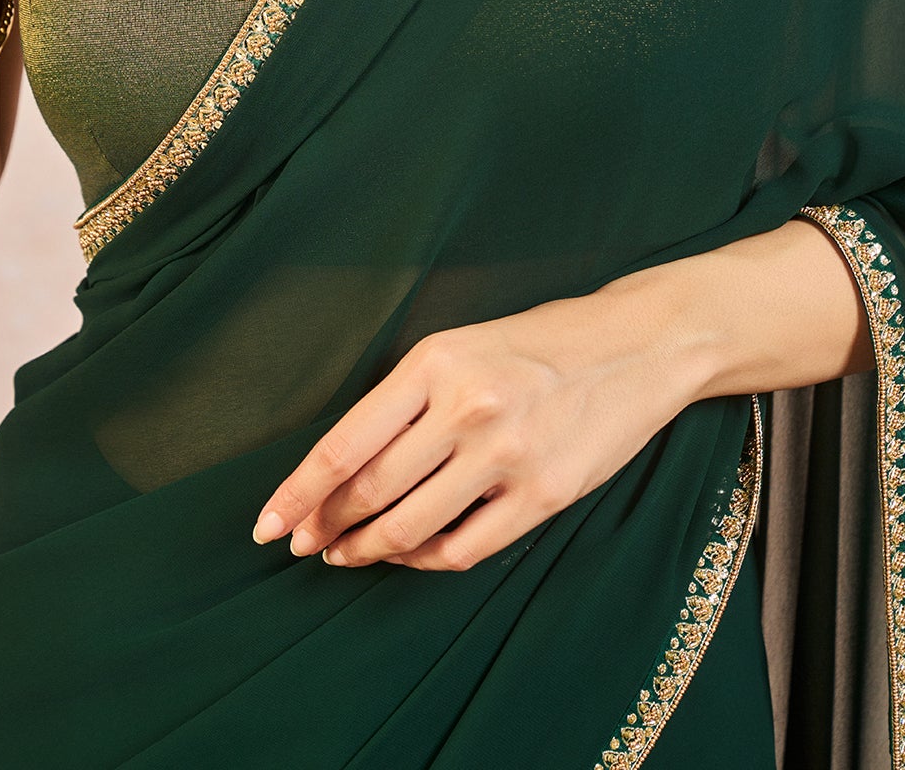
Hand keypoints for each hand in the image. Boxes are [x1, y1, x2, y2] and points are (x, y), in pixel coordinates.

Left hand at [251, 289, 706, 572]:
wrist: (637, 344)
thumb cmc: (538, 344)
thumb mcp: (461, 346)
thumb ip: (406, 400)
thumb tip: (341, 468)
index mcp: (434, 362)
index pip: (344, 445)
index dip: (297, 493)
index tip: (267, 525)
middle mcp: (466, 407)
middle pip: (370, 492)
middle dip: (326, 527)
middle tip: (303, 544)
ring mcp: (508, 455)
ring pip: (410, 528)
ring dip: (367, 550)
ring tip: (346, 555)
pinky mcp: (544, 495)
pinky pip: (465, 549)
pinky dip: (426, 560)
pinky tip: (412, 554)